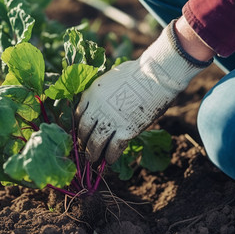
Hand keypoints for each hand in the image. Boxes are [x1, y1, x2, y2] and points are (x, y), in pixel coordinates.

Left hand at [75, 19, 212, 163]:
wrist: (155, 75)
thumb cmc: (137, 73)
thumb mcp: (110, 79)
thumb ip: (102, 93)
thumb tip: (102, 104)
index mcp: (91, 93)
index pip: (78, 115)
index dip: (79, 128)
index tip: (81, 134)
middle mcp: (97, 108)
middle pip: (84, 131)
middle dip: (83, 143)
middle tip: (84, 150)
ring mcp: (111, 120)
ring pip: (96, 143)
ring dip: (93, 153)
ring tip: (93, 160)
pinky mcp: (126, 130)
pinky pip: (114, 148)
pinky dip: (110, 156)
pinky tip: (110, 160)